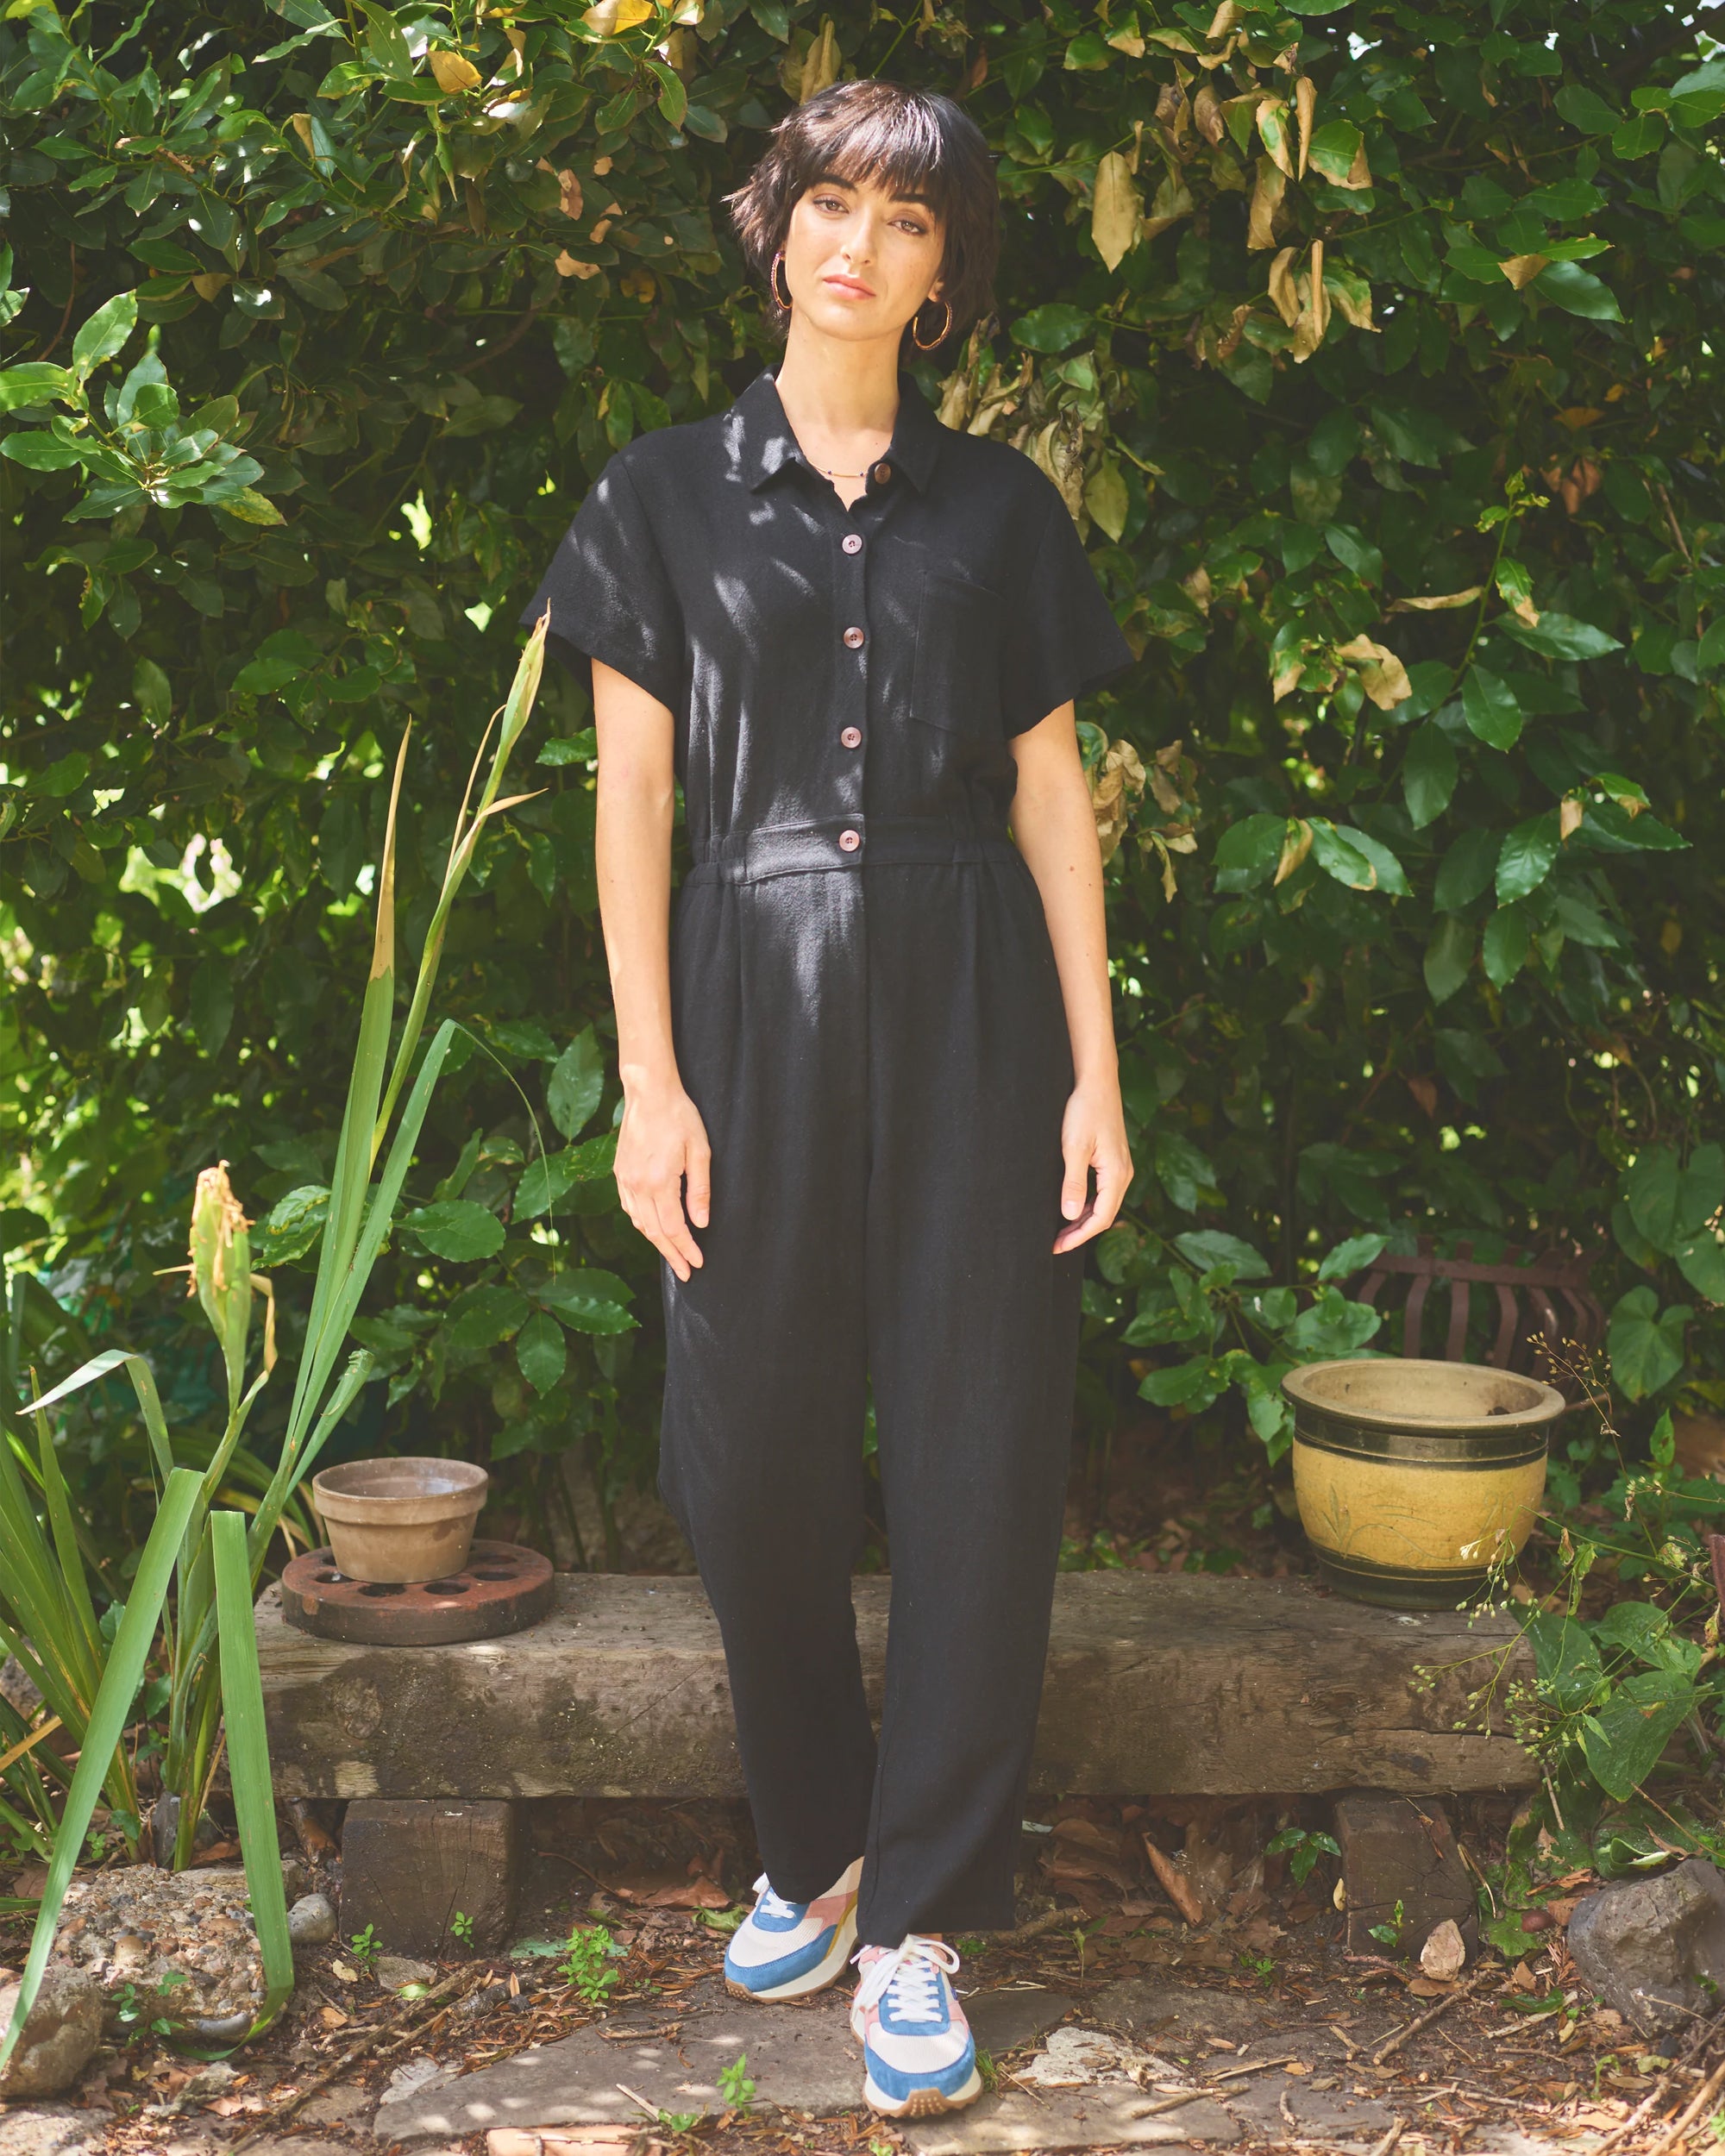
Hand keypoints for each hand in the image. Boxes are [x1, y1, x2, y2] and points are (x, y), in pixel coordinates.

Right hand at [614, 1082, 711, 1281]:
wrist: (648, 1092)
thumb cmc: (679, 1117)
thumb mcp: (700, 1151)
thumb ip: (700, 1189)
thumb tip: (701, 1222)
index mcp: (659, 1182)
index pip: (674, 1228)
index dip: (686, 1249)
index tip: (698, 1263)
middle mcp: (637, 1185)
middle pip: (655, 1232)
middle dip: (671, 1254)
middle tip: (685, 1272)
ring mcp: (625, 1179)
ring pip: (639, 1222)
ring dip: (656, 1241)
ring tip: (671, 1255)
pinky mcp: (620, 1172)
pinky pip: (629, 1207)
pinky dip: (641, 1223)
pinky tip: (651, 1228)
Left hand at [1053, 1076, 1133, 1254]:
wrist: (1096, 1083)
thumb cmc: (1084, 1111)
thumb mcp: (1074, 1147)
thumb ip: (1073, 1182)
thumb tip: (1069, 1215)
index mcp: (1117, 1174)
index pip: (1100, 1218)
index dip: (1079, 1236)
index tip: (1058, 1246)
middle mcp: (1123, 1174)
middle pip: (1104, 1214)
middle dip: (1080, 1232)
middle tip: (1055, 1243)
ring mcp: (1120, 1167)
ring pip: (1103, 1204)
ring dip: (1083, 1219)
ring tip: (1061, 1231)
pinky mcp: (1113, 1160)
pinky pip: (1103, 1192)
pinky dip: (1087, 1204)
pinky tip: (1072, 1207)